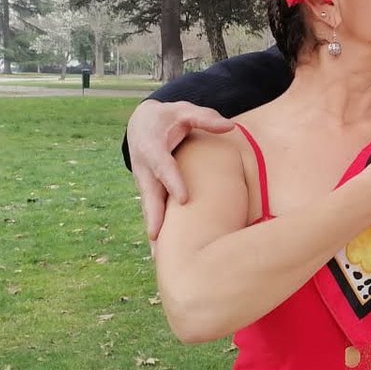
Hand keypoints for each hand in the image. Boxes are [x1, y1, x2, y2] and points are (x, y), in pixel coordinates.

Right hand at [128, 100, 234, 239]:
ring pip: (149, 208)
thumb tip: (230, 126)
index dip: (172, 182)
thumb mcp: (183, 110)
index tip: (182, 199)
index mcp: (153, 147)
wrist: (140, 123)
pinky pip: (153, 210)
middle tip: (158, 239)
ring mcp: (144, 181)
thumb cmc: (167, 117)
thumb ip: (204, 117)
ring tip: (159, 259)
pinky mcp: (148, 189)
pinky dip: (157, 229)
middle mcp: (145, 167)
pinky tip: (162, 252)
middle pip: (150, 195)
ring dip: (153, 231)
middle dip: (154, 217)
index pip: (164, 167)